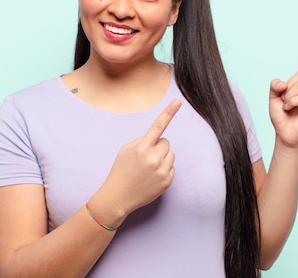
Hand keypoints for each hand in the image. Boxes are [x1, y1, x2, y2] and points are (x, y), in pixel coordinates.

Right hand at [96, 99, 181, 221]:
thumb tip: (159, 137)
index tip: (178, 101)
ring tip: (148, 168)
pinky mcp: (167, 182)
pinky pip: (172, 167)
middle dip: (158, 146)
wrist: (118, 197)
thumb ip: (143, 140)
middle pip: (166, 142)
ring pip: (171, 154)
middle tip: (145, 157)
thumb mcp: (126, 150)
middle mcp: (153, 158)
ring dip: (162, 157)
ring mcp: (161, 171)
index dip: (169, 112)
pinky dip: (164, 169)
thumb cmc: (121, 170)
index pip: (158, 126)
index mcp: (141, 148)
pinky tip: (152, 177)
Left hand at [269, 39, 297, 147]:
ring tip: (287, 107)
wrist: (283, 135)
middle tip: (284, 101)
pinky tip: (290, 109)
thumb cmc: (280, 117)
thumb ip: (274, 86)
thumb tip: (284, 82)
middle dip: (286, 88)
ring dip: (287, 97)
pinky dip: (291, 102)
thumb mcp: (272, 98)